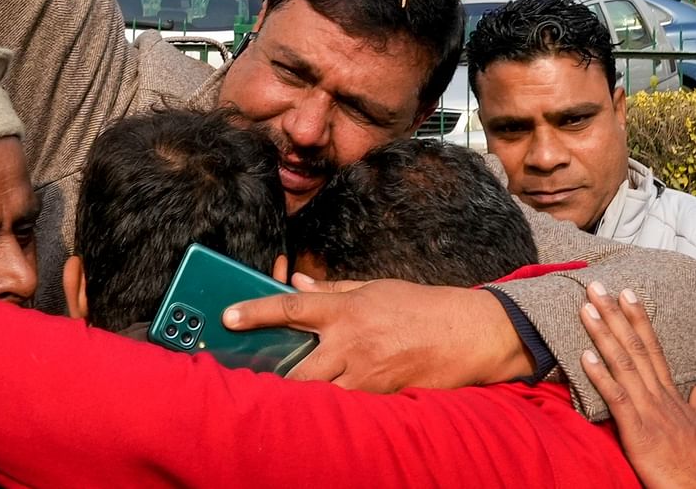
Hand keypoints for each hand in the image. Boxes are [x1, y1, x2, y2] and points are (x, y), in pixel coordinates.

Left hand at [222, 275, 530, 391]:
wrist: (467, 333)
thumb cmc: (421, 307)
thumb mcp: (375, 287)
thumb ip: (333, 290)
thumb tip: (298, 284)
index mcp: (346, 310)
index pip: (290, 307)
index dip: (255, 311)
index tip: (228, 317)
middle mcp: (350, 343)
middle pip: (297, 369)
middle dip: (275, 380)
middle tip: (256, 382)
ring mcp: (365, 374)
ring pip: (319, 395)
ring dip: (303, 398)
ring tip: (283, 401)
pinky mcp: (381, 397)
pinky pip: (347, 407)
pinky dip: (333, 408)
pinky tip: (325, 410)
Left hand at [579, 281, 695, 488]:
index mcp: (674, 398)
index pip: (654, 351)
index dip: (639, 322)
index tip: (628, 295)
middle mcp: (662, 398)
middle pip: (636, 348)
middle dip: (616, 315)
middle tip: (597, 285)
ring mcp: (651, 413)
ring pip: (624, 364)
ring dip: (603, 334)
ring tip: (586, 307)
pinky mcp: (640, 434)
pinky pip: (618, 399)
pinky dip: (600, 376)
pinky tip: (584, 356)